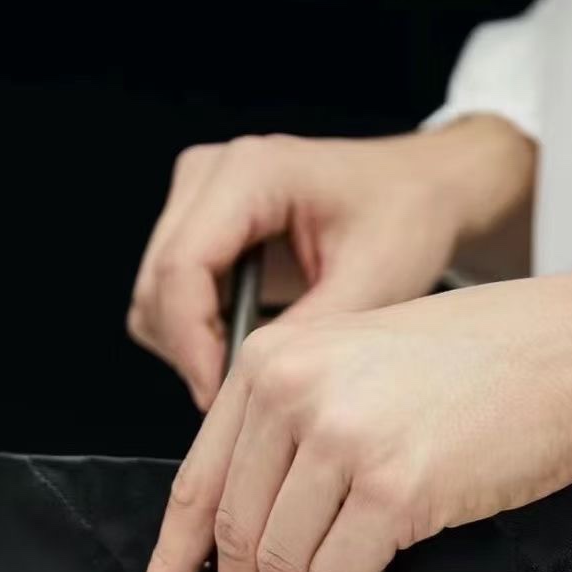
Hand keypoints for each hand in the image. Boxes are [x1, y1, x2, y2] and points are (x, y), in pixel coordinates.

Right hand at [127, 119, 534, 409]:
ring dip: (191, 347)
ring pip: (153, 299)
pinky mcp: (197, 225)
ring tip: (253, 367)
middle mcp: (209, 175)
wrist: (418, 191)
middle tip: (245, 396)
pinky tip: (248, 344)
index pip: (181, 270)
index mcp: (250, 173)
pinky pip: (168, 299)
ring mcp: (196, 198)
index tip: (220, 399)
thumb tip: (249, 389)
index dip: (192, 345)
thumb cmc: (405, 218)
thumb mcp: (369, 283)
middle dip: (191, 352)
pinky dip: (197, 335)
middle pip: (156, 288)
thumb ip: (304, 335)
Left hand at [137, 263, 571, 571]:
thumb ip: (297, 429)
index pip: (197, 481)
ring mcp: (341, 439)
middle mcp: (293, 393)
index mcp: (273, 361)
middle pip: (234, 534)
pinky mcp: (393, 487)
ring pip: (280, 566)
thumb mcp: (362, 365)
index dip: (173, 559)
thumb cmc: (487, 363)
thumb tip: (252, 530)